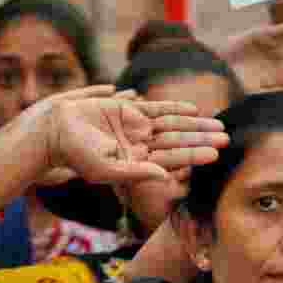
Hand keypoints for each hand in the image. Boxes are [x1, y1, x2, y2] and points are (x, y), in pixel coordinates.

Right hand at [42, 87, 228, 182]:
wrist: (55, 131)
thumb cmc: (76, 155)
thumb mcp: (106, 170)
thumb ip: (136, 173)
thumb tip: (164, 175)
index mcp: (137, 161)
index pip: (173, 157)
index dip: (195, 154)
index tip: (216, 154)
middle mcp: (140, 144)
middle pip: (179, 140)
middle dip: (202, 139)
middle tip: (227, 138)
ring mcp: (136, 126)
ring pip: (174, 124)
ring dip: (196, 124)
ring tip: (219, 125)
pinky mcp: (129, 109)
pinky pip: (158, 108)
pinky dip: (176, 108)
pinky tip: (195, 109)